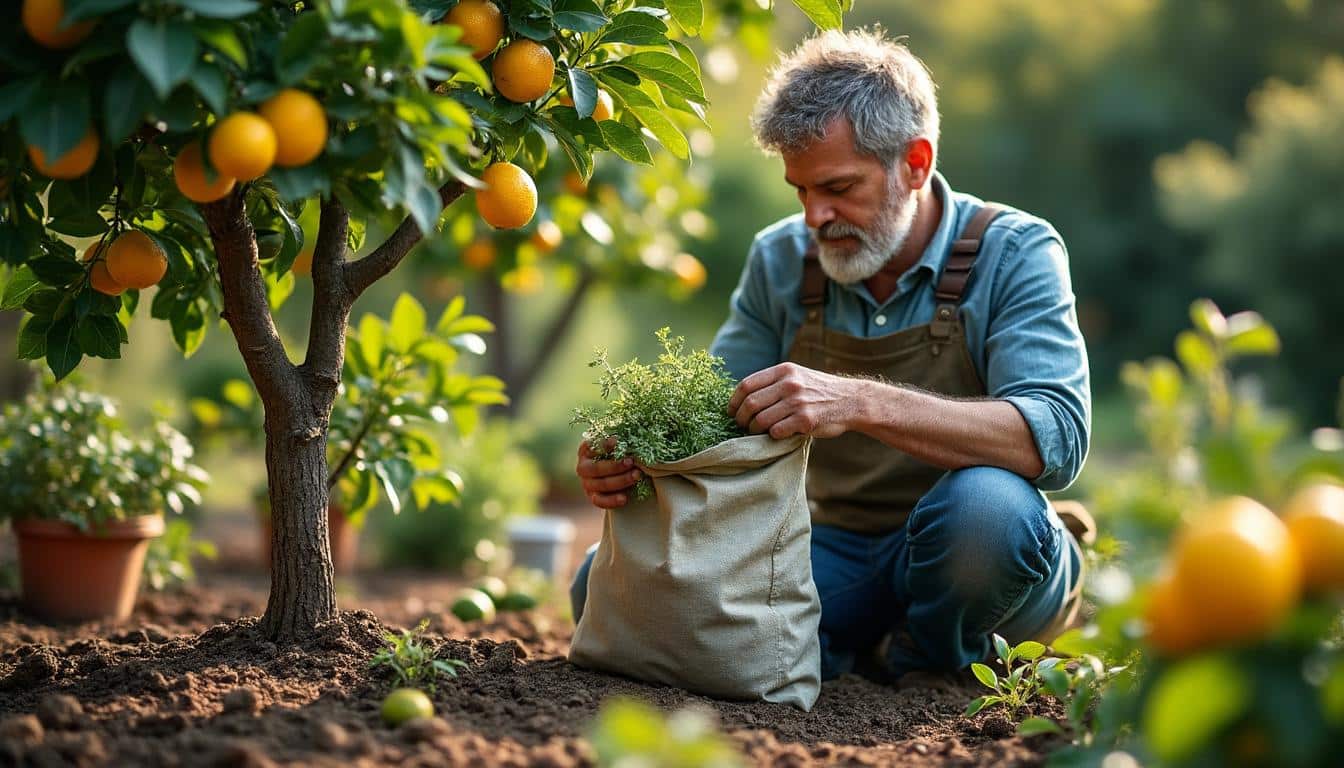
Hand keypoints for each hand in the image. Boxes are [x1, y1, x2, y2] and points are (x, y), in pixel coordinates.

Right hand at [575, 438, 642, 508]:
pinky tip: (624, 498)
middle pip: (597, 468)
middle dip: (615, 466)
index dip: (604, 444)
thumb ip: (620, 440)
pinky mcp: (593, 497)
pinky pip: (600, 501)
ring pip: (601, 485)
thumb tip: (629, 435)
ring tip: (637, 475)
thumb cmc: (617, 453)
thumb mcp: (616, 444)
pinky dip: (612, 500)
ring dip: (620, 481)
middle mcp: (583, 468)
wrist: (616, 473)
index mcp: (586, 451)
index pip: (591, 447)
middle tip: (632, 461)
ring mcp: (587, 484)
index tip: (617, 441)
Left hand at [727, 362, 860, 438]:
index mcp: (784, 370)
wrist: (852, 400)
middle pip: (750, 404)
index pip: (746, 385)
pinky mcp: (805, 420)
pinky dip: (772, 436)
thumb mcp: (797, 376)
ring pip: (760, 420)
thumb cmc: (820, 391)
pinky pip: (776, 431)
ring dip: (754, 430)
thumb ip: (774, 382)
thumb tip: (743, 398)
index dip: (734, 401)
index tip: (731, 412)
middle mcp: (789, 384)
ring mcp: (797, 402)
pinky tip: (777, 435)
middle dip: (741, 419)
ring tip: (757, 433)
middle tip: (742, 426)